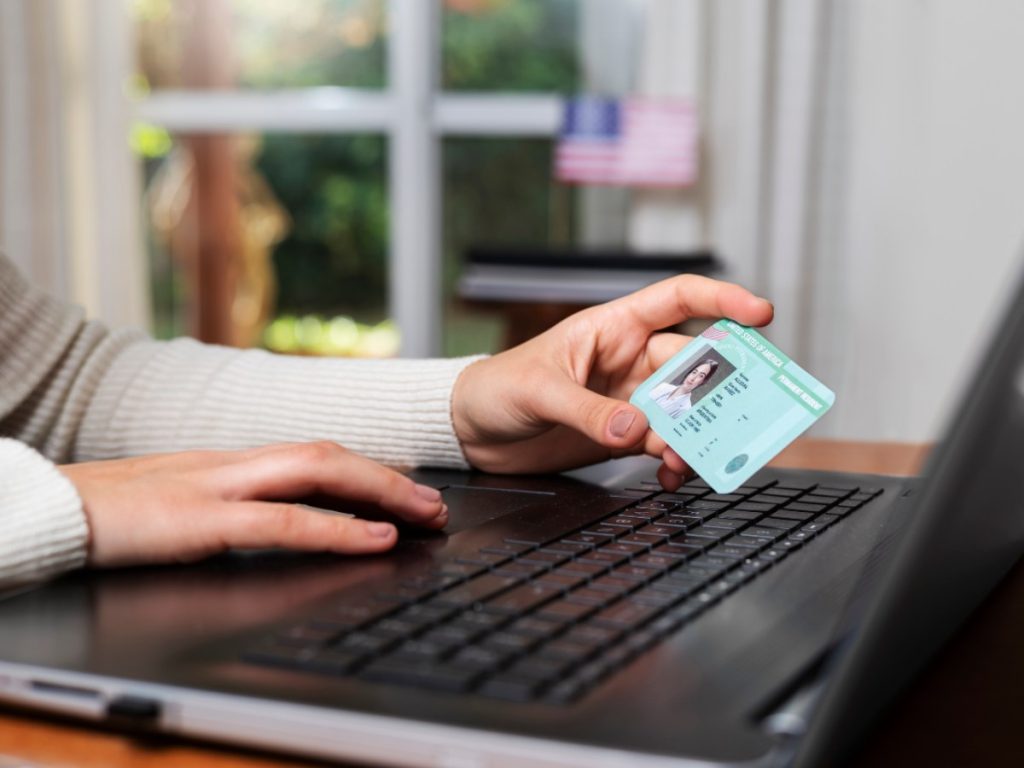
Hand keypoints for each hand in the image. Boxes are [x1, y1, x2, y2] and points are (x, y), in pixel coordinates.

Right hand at [58, 442, 447, 567]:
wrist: (48, 510)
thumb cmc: (112, 514)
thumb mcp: (183, 505)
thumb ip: (231, 509)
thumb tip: (279, 523)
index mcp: (230, 463)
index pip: (312, 455)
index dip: (365, 469)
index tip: (405, 488)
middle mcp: (233, 465)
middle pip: (328, 455)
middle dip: (388, 477)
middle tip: (436, 502)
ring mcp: (218, 487)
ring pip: (318, 473)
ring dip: (380, 492)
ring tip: (424, 514)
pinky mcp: (201, 520)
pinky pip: (284, 521)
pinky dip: (337, 527)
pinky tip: (374, 538)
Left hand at [451, 275, 772, 488]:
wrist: (471, 430)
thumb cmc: (497, 387)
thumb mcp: (538, 391)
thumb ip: (587, 410)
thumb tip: (636, 429)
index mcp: (612, 327)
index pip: (677, 299)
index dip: (722, 298)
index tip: (760, 314)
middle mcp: (629, 360)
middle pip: (693, 366)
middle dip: (716, 390)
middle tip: (733, 414)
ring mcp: (629, 399)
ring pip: (684, 411)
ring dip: (694, 435)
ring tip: (686, 460)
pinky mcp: (622, 435)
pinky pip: (664, 446)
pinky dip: (673, 462)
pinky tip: (668, 475)